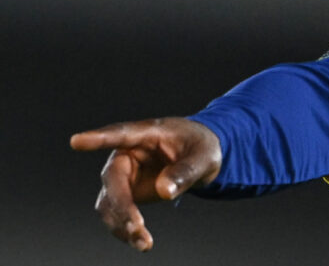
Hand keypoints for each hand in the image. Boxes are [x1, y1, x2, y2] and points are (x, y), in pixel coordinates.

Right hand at [70, 117, 221, 251]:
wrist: (199, 157)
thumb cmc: (201, 147)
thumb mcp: (204, 155)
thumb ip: (186, 171)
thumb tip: (164, 191)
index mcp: (147, 133)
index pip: (119, 134)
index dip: (97, 138)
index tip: (76, 141)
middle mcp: (127, 153)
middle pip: (112, 178)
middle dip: (122, 205)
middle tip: (137, 227)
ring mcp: (123, 174)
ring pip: (109, 201)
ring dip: (121, 223)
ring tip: (144, 243)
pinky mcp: (124, 193)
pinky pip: (115, 213)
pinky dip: (124, 229)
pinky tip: (140, 241)